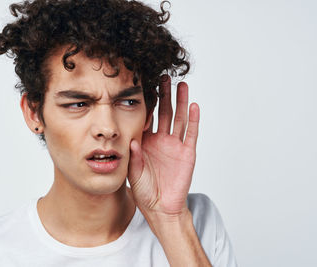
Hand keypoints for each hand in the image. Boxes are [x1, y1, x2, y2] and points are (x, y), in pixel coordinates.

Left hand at [127, 74, 199, 218]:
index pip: (146, 117)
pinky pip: (191, 134)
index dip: (146, 103)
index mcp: (145, 141)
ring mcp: (175, 145)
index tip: (144, 85)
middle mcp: (160, 140)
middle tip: (163, 77)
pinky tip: (194, 106)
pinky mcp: (187, 153)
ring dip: (180, 102)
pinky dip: (193, 120)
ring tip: (181, 85)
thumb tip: (131, 141)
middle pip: (164, 112)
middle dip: (164, 95)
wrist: (160, 207)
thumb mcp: (134, 172)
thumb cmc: (144, 190)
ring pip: (178, 118)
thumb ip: (134, 156)